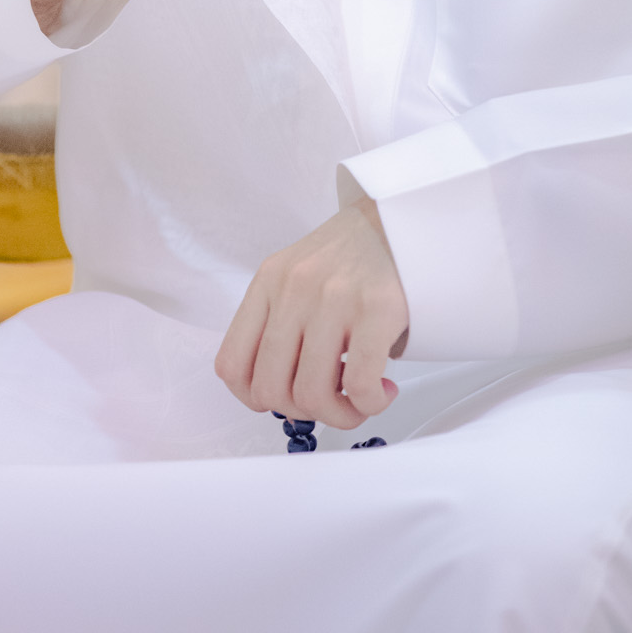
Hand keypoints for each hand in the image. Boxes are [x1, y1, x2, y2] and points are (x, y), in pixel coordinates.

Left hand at [215, 197, 409, 430]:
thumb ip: (280, 323)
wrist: (400, 218)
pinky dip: (370, 404)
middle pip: (270, 389)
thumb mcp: (297, 276)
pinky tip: (383, 391)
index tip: (286, 397)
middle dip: (303, 412)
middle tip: (331, 402)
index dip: (255, 398)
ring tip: (360, 399)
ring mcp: (333, 298)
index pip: (231, 365)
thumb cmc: (351, 255)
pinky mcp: (376, 309)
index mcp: (269, 282)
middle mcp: (294, 288)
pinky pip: (359, 385)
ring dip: (340, 415)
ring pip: (312, 395)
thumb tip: (282, 393)